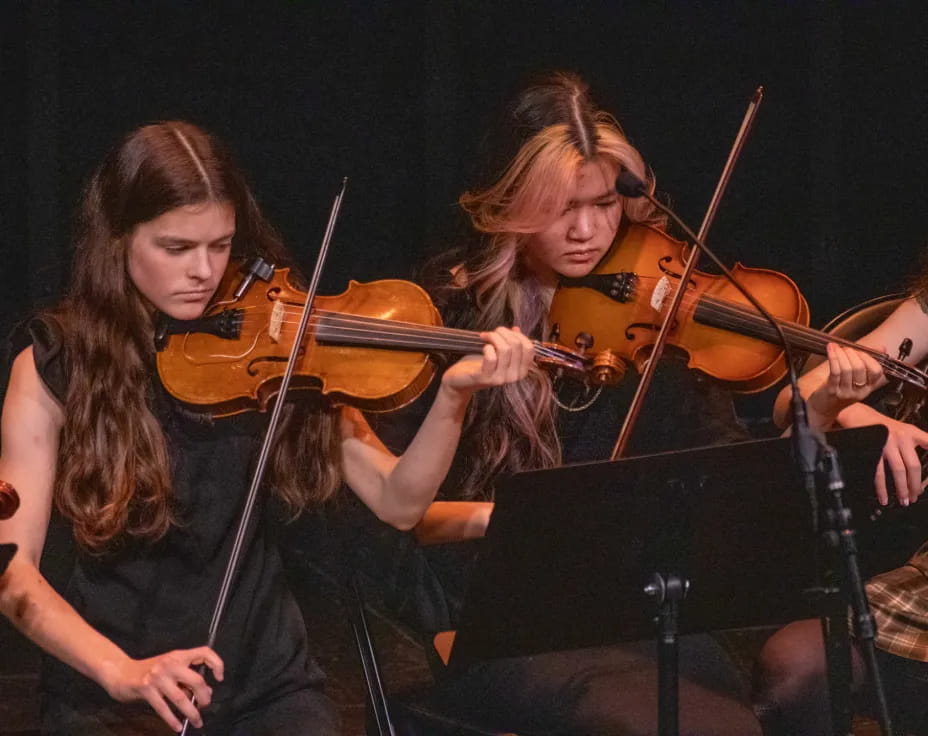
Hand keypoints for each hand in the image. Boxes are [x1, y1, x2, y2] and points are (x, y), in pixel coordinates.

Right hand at [103, 647, 223, 731]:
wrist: (121, 672)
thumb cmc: (149, 671)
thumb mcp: (170, 670)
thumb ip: (187, 679)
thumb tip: (206, 693)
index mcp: (178, 656)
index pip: (204, 653)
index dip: (216, 663)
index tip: (219, 678)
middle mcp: (170, 663)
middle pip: (196, 680)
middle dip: (204, 697)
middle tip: (205, 706)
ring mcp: (157, 676)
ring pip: (181, 698)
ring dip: (191, 712)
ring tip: (198, 721)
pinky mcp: (146, 689)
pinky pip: (163, 707)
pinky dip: (172, 719)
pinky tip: (178, 726)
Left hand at [440, 326, 533, 395]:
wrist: (462, 381)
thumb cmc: (480, 365)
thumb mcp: (499, 353)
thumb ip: (510, 342)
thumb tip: (516, 329)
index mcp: (521, 371)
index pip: (529, 348)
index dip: (517, 335)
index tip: (504, 332)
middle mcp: (514, 376)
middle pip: (516, 345)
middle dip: (503, 332)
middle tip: (491, 333)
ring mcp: (500, 378)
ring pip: (505, 349)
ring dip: (494, 337)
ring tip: (485, 336)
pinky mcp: (485, 378)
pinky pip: (491, 357)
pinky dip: (487, 348)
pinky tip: (483, 347)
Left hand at [807, 343, 885, 423]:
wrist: (823, 409)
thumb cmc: (839, 391)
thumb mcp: (856, 380)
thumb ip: (868, 364)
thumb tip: (881, 348)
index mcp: (868, 388)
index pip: (877, 372)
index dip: (868, 358)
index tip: (859, 351)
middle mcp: (859, 391)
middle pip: (860, 368)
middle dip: (853, 354)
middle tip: (846, 349)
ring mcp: (845, 392)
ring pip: (847, 369)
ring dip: (841, 354)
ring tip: (836, 348)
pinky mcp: (832, 390)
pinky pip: (835, 371)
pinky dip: (833, 358)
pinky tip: (830, 350)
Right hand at [873, 415, 927, 506]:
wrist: (860, 416)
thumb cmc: (883, 426)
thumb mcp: (904, 430)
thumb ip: (918, 443)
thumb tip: (919, 467)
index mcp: (912, 433)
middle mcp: (901, 437)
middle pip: (913, 466)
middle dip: (915, 485)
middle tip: (914, 497)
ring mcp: (887, 443)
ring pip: (898, 471)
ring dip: (901, 489)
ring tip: (903, 500)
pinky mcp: (873, 449)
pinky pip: (879, 472)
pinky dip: (881, 487)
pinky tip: (884, 496)